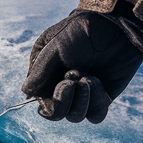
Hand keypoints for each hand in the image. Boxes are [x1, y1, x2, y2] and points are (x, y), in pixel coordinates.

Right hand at [22, 9, 142, 122]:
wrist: (116, 25)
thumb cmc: (82, 30)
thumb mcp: (55, 45)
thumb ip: (41, 70)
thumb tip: (26, 92)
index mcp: (49, 76)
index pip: (42, 103)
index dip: (50, 100)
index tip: (63, 81)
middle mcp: (65, 87)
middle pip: (56, 114)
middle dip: (64, 101)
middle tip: (74, 78)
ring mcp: (84, 93)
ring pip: (75, 116)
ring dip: (81, 100)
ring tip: (88, 78)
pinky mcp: (103, 96)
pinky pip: (96, 115)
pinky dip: (95, 103)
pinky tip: (98, 82)